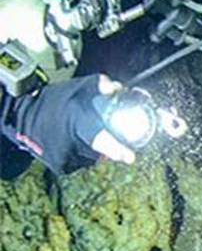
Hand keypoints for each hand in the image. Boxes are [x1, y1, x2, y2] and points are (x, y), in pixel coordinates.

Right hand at [4, 74, 135, 172]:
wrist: (23, 116)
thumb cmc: (55, 99)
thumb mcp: (78, 86)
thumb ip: (100, 84)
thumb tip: (117, 89)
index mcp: (76, 121)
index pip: (100, 139)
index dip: (116, 149)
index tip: (129, 157)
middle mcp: (70, 142)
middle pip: (102, 149)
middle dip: (109, 143)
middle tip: (99, 130)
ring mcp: (65, 157)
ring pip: (94, 157)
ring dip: (95, 148)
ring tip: (80, 132)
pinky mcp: (62, 166)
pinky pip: (83, 162)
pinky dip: (84, 154)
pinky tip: (73, 141)